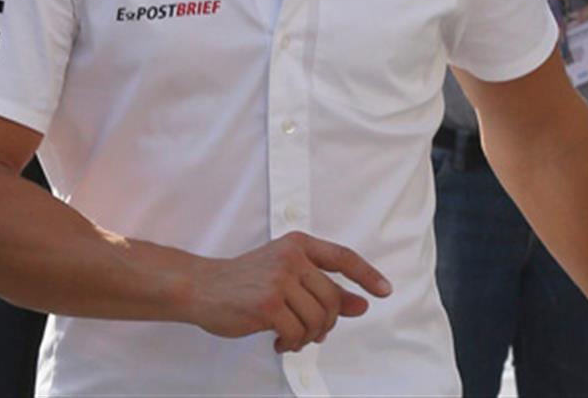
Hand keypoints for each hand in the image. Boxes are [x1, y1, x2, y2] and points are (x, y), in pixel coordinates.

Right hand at [187, 231, 390, 352]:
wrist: (202, 286)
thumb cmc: (244, 281)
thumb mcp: (286, 276)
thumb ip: (323, 287)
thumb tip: (361, 304)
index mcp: (298, 244)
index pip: (343, 256)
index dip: (367, 274)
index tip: (385, 291)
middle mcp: (291, 256)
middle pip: (333, 298)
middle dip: (326, 323)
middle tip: (308, 332)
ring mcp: (279, 278)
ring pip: (318, 319)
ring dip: (307, 337)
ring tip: (290, 336)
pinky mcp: (268, 303)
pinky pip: (298, 333)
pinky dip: (291, 344)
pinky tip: (277, 342)